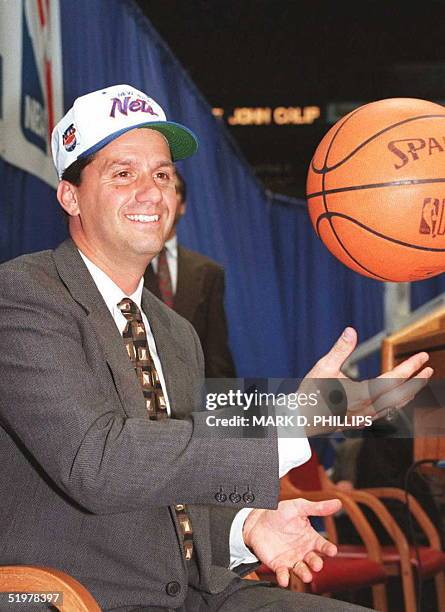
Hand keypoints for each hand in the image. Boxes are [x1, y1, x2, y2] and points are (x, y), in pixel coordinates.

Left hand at [243, 498, 340, 586]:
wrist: (257, 520)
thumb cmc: (279, 513)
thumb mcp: (298, 506)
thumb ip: (317, 507)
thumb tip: (337, 503)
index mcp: (310, 537)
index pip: (323, 545)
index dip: (328, 548)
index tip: (332, 551)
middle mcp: (303, 550)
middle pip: (314, 560)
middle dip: (317, 564)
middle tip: (317, 564)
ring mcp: (291, 559)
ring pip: (301, 570)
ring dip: (304, 574)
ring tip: (307, 576)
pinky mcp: (278, 565)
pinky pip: (283, 574)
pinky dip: (284, 578)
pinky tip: (285, 579)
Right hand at [303, 327, 432, 422]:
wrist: (298, 421)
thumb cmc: (309, 394)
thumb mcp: (323, 368)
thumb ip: (340, 349)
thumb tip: (351, 330)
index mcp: (360, 395)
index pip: (393, 380)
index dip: (410, 368)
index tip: (422, 357)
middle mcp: (366, 409)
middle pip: (401, 395)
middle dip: (417, 381)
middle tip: (429, 367)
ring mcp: (365, 418)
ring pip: (395, 406)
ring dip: (410, 392)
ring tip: (419, 380)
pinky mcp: (361, 422)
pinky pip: (387, 412)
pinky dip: (398, 402)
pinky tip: (399, 397)